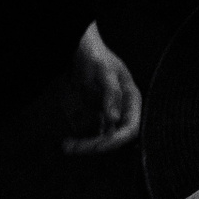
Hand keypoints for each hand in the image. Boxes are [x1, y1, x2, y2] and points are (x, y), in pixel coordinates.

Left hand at [64, 21, 141, 154]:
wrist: (79, 51)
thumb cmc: (96, 56)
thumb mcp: (104, 70)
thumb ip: (111, 92)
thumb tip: (115, 119)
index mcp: (131, 100)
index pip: (131, 128)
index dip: (117, 139)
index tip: (100, 144)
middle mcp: (120, 111)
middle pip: (113, 138)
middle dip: (96, 145)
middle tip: (77, 147)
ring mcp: (105, 116)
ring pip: (100, 140)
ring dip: (85, 147)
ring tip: (68, 146)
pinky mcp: (91, 118)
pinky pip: (87, 135)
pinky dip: (78, 141)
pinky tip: (67, 142)